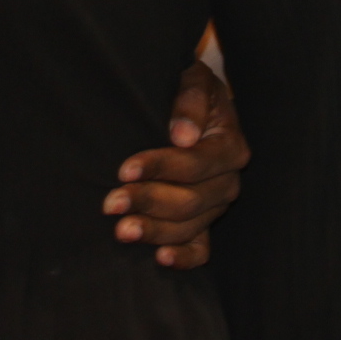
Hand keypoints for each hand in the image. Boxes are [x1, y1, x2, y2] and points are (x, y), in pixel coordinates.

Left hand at [104, 59, 248, 268]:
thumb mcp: (193, 80)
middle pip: (190, 201)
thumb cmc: (190, 92)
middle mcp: (228, 181)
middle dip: (148, 202)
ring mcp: (217, 206)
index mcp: (230, 147)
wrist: (194, 107)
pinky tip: (160, 259)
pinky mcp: (205, 223)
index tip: (124, 170)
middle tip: (110, 204)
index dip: (159, 167)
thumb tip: (183, 135)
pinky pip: (202, 249)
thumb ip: (190, 100)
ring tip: (121, 231)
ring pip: (190, 227)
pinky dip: (185, 258)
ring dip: (155, 231)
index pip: (194, 164)